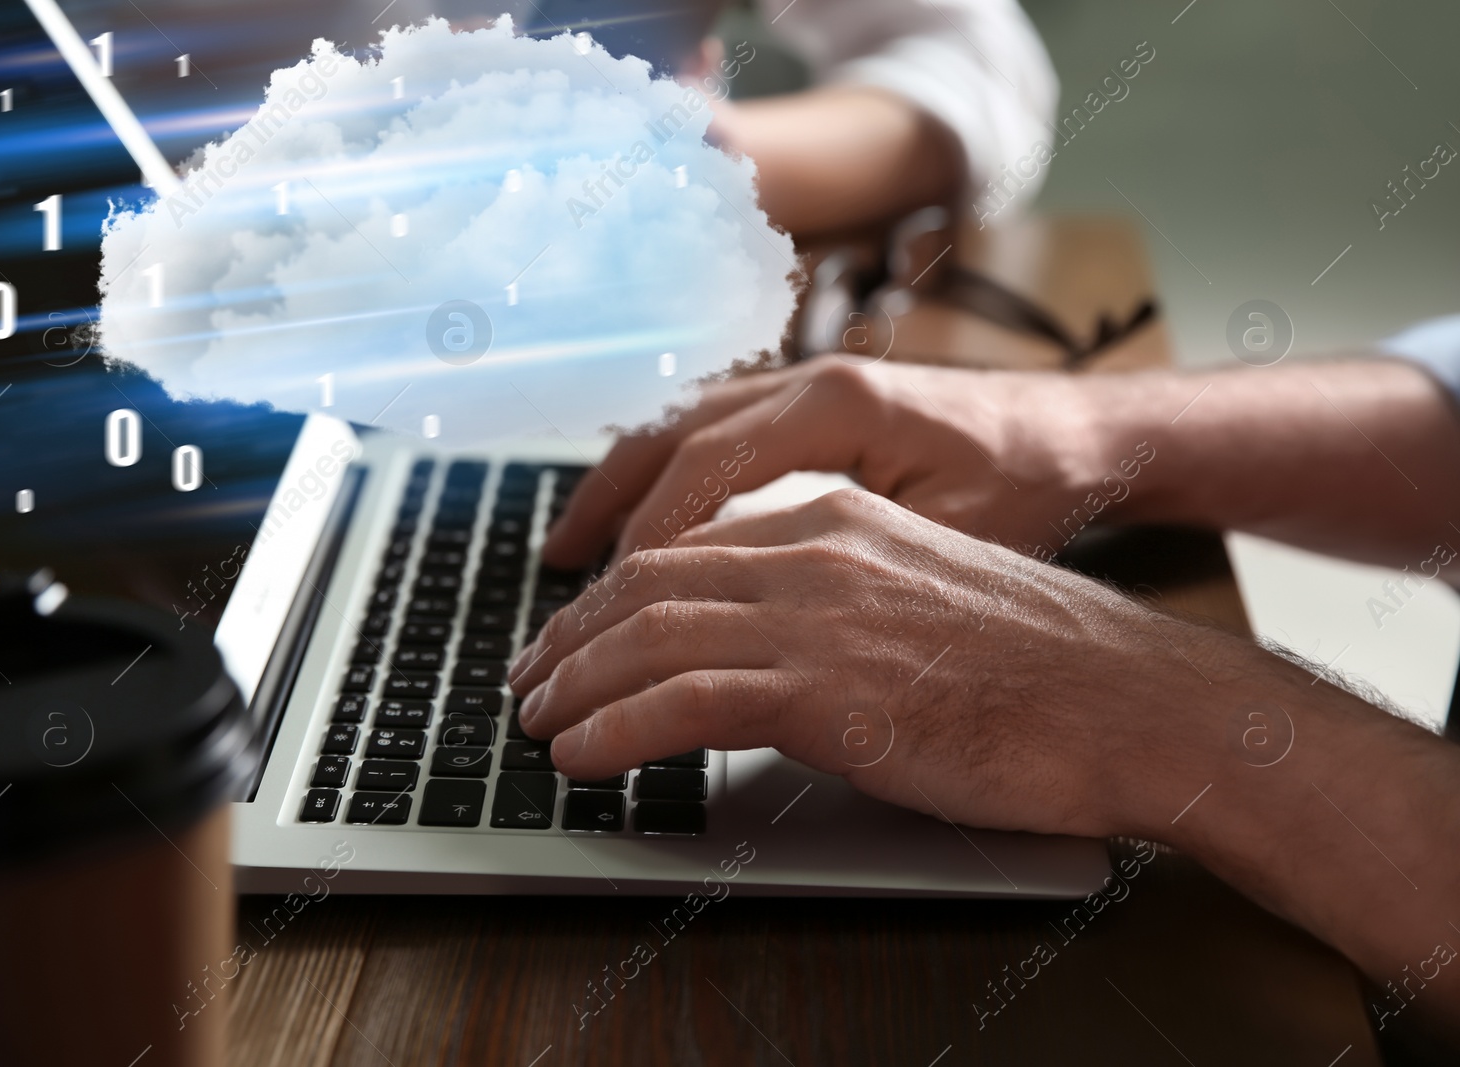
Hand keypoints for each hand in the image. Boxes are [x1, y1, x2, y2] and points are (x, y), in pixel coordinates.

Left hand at [512, 489, 1206, 836]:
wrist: (1133, 700)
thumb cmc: (1045, 668)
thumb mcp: (922, 601)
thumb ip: (839, 603)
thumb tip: (772, 650)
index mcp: (837, 519)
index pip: (686, 547)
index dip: (611, 595)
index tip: (575, 632)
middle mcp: (816, 548)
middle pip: (649, 581)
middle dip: (572, 635)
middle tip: (531, 679)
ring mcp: (820, 613)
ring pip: (651, 633)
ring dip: (577, 684)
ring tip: (539, 723)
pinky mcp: (829, 687)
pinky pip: (684, 700)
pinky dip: (617, 731)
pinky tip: (584, 758)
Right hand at [541, 356, 1127, 570]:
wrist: (1088, 432)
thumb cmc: (1035, 485)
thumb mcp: (955, 537)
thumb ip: (858, 567)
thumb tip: (765, 623)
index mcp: (838, 404)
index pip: (704, 469)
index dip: (648, 541)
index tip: (609, 605)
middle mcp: (807, 380)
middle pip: (671, 437)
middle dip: (604, 510)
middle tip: (554, 580)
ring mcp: (804, 384)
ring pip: (680, 429)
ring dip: (620, 489)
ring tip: (570, 552)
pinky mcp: (812, 404)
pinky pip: (710, 434)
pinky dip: (662, 479)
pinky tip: (639, 522)